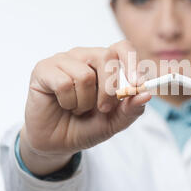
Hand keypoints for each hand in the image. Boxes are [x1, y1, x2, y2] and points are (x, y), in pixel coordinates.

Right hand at [20, 40, 150, 174]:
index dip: (132, 62)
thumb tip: (146, 94)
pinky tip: (63, 105)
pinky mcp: (43, 69)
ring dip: (84, 102)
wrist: (56, 142)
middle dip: (109, 90)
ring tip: (77, 108)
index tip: (138, 83)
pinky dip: (67, 101)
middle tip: (103, 109)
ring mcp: (63, 60)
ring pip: (85, 75)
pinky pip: (64, 83)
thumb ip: (131, 109)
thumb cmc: (85, 126)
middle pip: (106, 58)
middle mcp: (84, 56)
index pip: (122, 47)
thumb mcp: (114, 123)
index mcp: (104, 63)